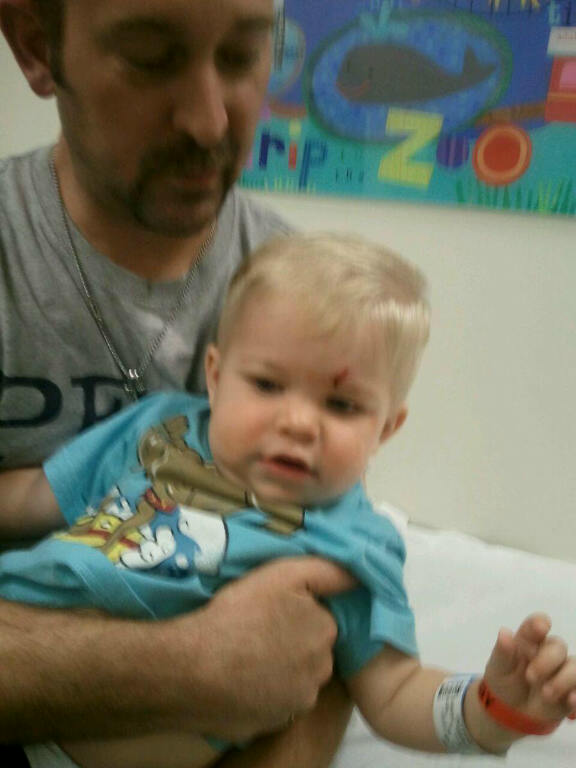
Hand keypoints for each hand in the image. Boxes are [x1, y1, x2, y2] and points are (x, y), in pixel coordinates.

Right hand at [172, 556, 355, 740]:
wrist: (192, 668)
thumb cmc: (238, 615)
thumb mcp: (282, 575)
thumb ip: (325, 572)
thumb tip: (358, 576)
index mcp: (324, 633)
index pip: (319, 620)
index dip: (296, 612)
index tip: (271, 609)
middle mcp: (320, 672)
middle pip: (310, 650)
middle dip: (291, 641)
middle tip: (256, 631)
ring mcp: (297, 702)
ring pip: (294, 678)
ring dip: (278, 669)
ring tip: (244, 654)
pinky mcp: (273, 724)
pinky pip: (273, 702)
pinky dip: (262, 692)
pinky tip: (240, 679)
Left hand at [484, 613, 575, 722]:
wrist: (510, 711)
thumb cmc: (504, 681)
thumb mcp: (498, 669)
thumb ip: (503, 652)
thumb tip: (504, 632)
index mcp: (528, 641)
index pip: (537, 625)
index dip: (540, 623)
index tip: (541, 627)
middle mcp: (548, 652)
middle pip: (558, 646)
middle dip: (547, 661)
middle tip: (530, 677)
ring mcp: (561, 671)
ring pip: (574, 666)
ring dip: (563, 680)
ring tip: (546, 695)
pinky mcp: (570, 691)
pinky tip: (570, 700)